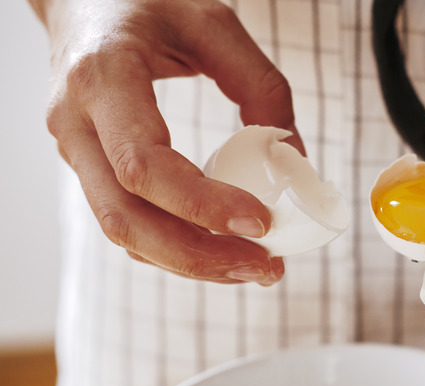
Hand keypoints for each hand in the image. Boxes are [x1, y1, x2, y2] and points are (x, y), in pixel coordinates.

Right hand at [30, 0, 301, 284]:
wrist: (85, 1)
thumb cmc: (147, 3)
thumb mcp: (214, 24)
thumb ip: (261, 86)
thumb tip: (295, 159)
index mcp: (103, 78)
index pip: (145, 164)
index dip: (202, 204)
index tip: (260, 222)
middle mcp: (76, 123)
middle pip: (127, 218)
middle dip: (200, 256)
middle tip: (265, 266)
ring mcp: (75, 151)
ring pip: (124, 231)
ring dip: (191, 261)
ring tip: (255, 267)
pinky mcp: (91, 168)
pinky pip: (129, 220)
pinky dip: (176, 245)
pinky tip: (222, 249)